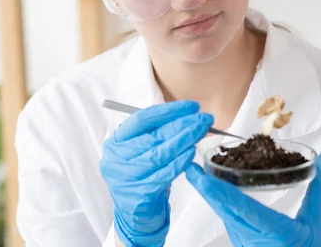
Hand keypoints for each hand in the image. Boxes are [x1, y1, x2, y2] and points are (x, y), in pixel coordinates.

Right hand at [100, 100, 212, 246]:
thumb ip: (156, 132)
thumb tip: (187, 115)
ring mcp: (126, 177)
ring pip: (159, 154)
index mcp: (116, 141)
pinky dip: (179, 162)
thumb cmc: (142, 173)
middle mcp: (116, 158)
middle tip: (205, 119)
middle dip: (182, 125)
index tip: (191, 107)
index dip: (168, 111)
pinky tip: (192, 153)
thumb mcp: (141, 150)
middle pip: (153, 136)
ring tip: (201, 132)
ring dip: (184, 141)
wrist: (135, 213)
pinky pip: (163, 174)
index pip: (142, 119)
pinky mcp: (139, 194)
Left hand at [186, 146, 320, 246]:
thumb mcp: (320, 219)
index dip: (218, 190)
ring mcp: (248, 246)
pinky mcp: (247, 246)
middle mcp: (255, 242)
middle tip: (190, 167)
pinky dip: (222, 205)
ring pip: (225, 217)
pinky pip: (230, 223)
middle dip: (206, 189)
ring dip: (212, 196)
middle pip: (225, 212)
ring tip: (199, 173)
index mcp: (275, 233)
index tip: (199, 175)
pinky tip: (216, 191)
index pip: (242, 208)